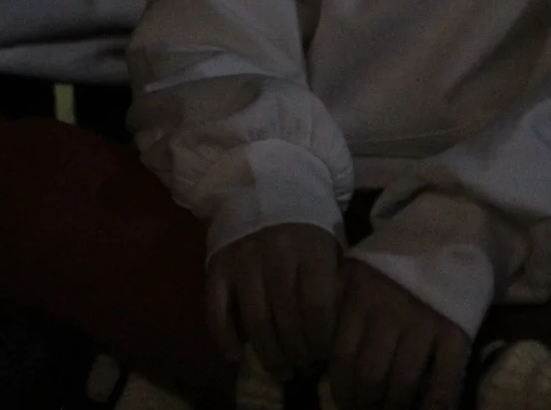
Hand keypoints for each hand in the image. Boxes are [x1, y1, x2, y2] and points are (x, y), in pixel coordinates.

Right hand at [206, 223, 340, 381]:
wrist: (264, 180)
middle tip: (303, 369)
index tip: (325, 357)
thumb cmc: (306, 221)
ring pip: (254, 319)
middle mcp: (274, 254)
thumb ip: (331, 283)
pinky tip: (236, 357)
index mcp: (309, 249)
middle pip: (286, 319)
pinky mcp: (217, 264)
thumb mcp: (329, 243)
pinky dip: (223, 337)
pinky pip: (216, 308)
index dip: (320, 340)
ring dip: (268, 353)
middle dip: (297, 353)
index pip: (316, 307)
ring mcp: (242, 259)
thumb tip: (334, 336)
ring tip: (281, 371)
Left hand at [328, 260, 469, 409]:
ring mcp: (425, 322)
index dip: (340, 385)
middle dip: (363, 401)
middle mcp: (389, 310)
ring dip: (393, 406)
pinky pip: (444, 380)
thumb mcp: (357, 269)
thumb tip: (316, 350)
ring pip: (403, 382)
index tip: (340, 399)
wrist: (447, 232)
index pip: (341, 355)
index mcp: (359, 295)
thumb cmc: (395, 258)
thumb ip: (335, 302)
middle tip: (362, 409)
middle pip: (370, 374)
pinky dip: (434, 404)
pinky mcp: (456, 331)